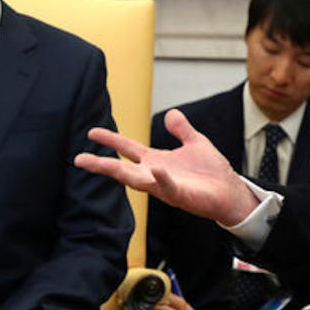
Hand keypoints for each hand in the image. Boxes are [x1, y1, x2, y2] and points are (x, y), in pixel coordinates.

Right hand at [75, 109, 258, 225]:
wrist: (231, 192)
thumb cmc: (212, 172)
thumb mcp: (195, 142)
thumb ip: (181, 129)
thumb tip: (171, 113)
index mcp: (157, 161)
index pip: (128, 149)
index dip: (110, 140)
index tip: (91, 133)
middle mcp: (156, 175)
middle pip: (122, 169)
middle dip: (101, 164)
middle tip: (78, 159)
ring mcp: (166, 187)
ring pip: (137, 181)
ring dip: (120, 173)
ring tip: (101, 165)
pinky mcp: (181, 196)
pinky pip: (168, 187)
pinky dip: (161, 179)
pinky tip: (155, 170)